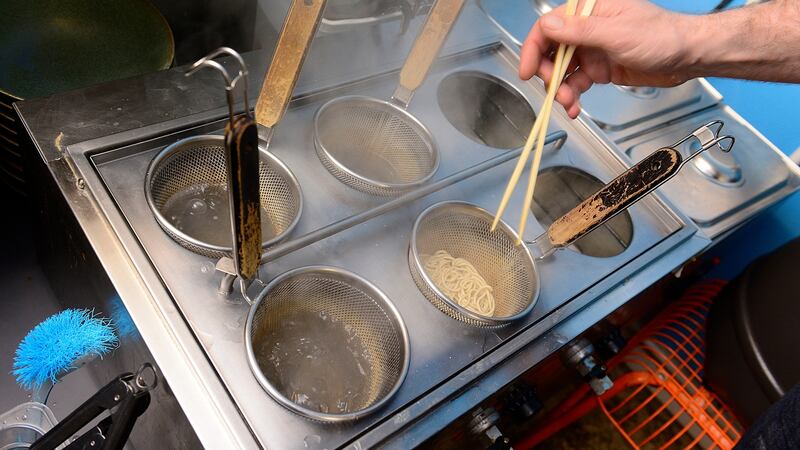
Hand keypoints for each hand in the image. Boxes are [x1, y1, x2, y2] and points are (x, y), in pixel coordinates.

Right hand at [519, 0, 693, 117]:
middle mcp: (586, 29)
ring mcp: (592, 49)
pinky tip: (575, 107)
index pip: (548, 27)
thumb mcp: (617, 34)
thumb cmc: (662, 36)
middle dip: (549, 75)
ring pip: (562, 71)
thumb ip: (580, 32)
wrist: (687, 56)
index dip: (533, 50)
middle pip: (551, 52)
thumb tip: (549, 27)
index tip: (527, 71)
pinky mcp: (599, 68)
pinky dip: (573, 97)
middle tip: (555, 91)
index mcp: (588, 11)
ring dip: (561, 90)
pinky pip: (576, 83)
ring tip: (569, 103)